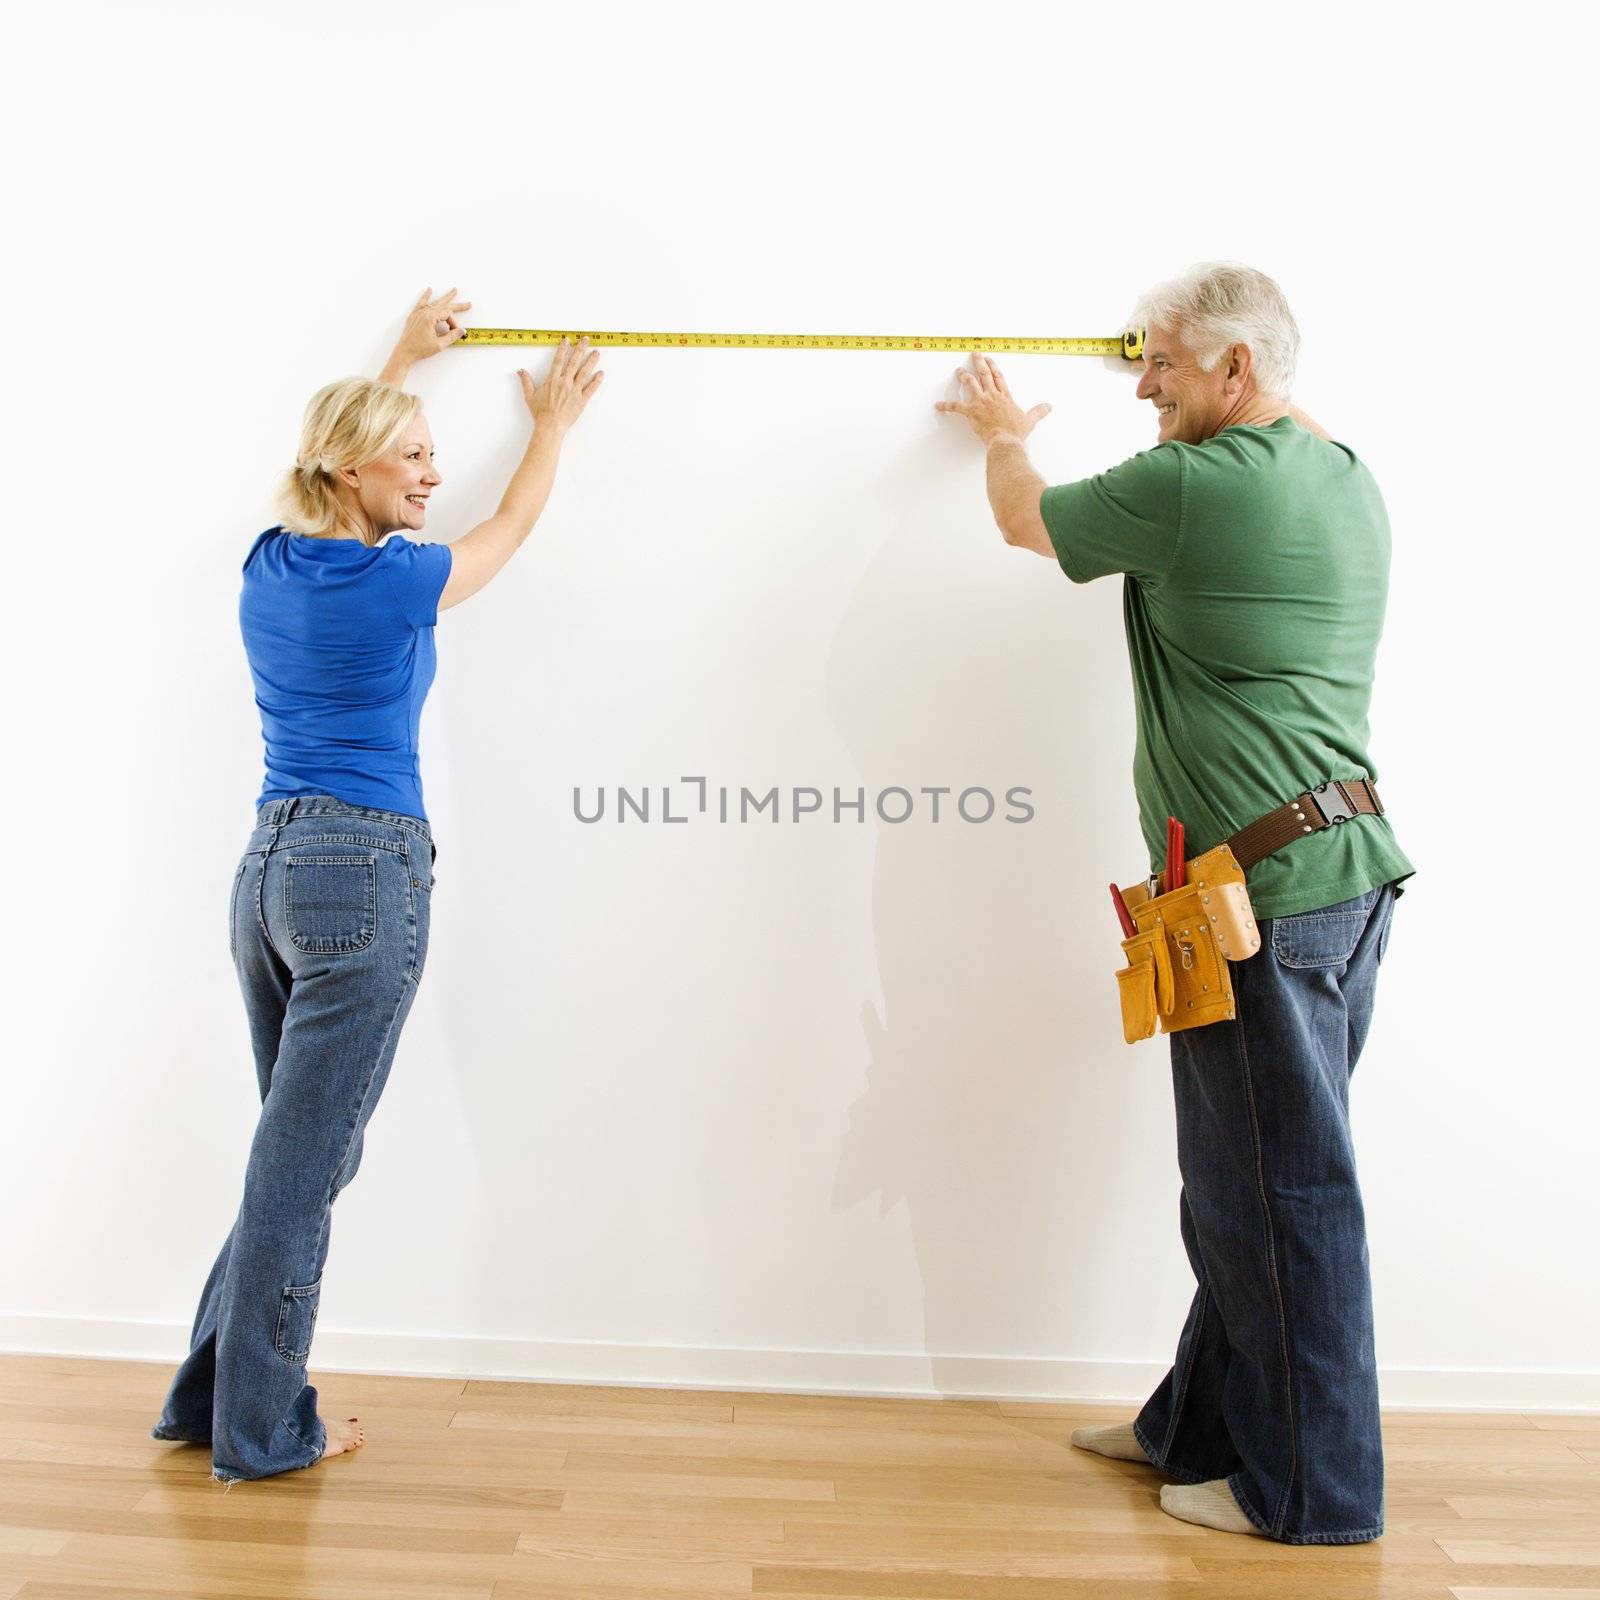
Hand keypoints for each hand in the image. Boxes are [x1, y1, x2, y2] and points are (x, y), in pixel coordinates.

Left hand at [392, 286, 472, 365]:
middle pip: (444, 305)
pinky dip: (426, 296)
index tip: (455, 331)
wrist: (404, 352)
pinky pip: (421, 303)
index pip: (448, 314)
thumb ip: (452, 336)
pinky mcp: (414, 316)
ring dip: (445, 297)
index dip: (454, 323)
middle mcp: (424, 312)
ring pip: (435, 302)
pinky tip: (429, 290)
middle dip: (457, 305)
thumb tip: (461, 331)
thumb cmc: (419, 349)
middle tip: (468, 304)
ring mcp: (418, 313)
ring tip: (454, 291)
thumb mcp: (439, 345)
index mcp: (429, 317)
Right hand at [519, 338, 603, 433]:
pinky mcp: (581, 400)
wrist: (550, 426)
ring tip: (597, 353)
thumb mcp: (530, 396)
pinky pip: (591, 389)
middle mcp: (564, 383)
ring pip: (584, 373)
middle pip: (574, 362)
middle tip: (586, 340)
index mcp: (553, 380)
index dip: (563, 349)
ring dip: (591, 361)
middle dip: (580, 349)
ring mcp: (574, 391)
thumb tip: (520, 371)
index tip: (567, 340)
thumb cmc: (540, 413)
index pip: (558, 360)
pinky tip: (601, 374)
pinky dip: (597, 381)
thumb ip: (526, 382)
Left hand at [935, 352, 1050, 444]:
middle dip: (978, 362)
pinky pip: (956, 406)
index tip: (988, 358)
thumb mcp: (1030, 420)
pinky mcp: (971, 411)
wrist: (1006, 440)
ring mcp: (981, 401)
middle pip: (984, 373)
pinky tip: (938, 405)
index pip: (998, 376)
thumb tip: (1049, 406)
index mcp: (1005, 396)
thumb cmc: (1016, 432)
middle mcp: (992, 395)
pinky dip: (946, 406)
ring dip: (963, 376)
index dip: (993, 365)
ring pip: (970, 383)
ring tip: (958, 371)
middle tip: (974, 354)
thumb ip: (1038, 411)